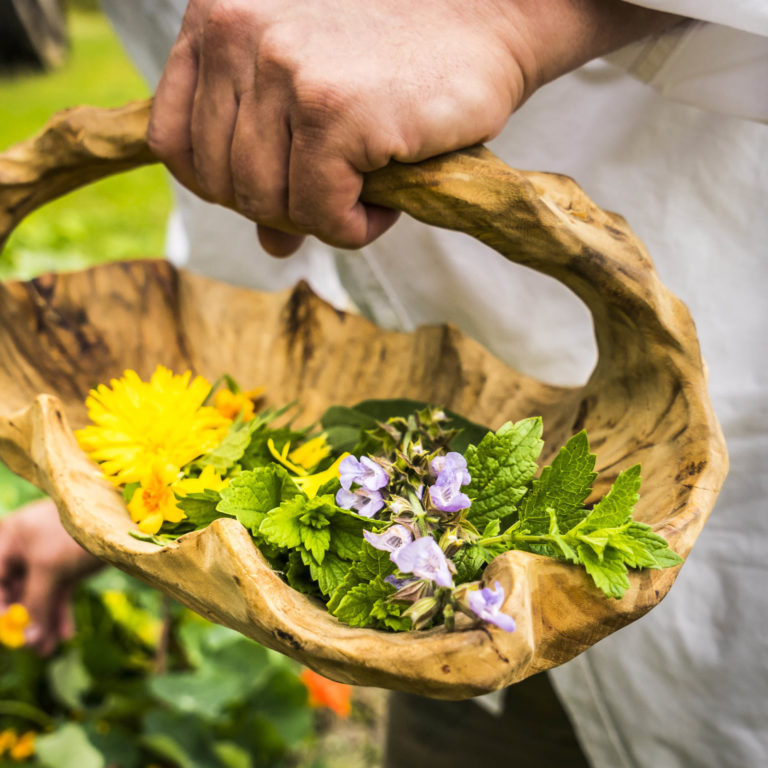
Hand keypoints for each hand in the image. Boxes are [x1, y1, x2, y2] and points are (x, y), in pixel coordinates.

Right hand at [0, 499, 101, 654]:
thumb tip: (29, 640)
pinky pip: (58, 593)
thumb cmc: (77, 532)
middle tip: (30, 646)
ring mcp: (47, 557)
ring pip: (38, 595)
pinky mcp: (67, 566)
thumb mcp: (50, 568)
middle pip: (16, 590)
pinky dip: (60, 613)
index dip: (1, 604)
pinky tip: (65, 635)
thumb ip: (35, 602)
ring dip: (42, 622)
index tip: (6, 630)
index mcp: (10, 537)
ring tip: (47, 650)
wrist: (122, 518)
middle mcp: (24, 547)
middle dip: (23, 620)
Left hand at [149, 0, 678, 255]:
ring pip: (265, 203)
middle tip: (331, 198)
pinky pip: (320, 214)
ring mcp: (283, 70)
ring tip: (363, 195)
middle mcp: (237, 35)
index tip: (268, 190)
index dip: (217, 185)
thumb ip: (273, 162)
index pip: (171, 138)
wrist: (489, 19)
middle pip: (219, 181)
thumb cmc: (400, 59)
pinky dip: (353, 229)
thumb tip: (268, 246)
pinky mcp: (333, 111)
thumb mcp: (313, 97)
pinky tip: (384, 206)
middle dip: (276, 209)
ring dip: (318, 221)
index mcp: (216, 20)